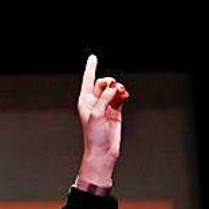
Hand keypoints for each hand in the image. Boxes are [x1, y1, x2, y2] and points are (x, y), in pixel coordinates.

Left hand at [76, 54, 129, 184]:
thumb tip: (113, 86)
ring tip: (122, 93)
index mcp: (84, 101)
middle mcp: (94, 102)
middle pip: (103, 83)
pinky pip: (120, 97)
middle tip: (115, 88)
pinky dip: (123, 94)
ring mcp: (105, 106)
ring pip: (113, 89)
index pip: (88, 80)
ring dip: (118, 89)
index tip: (93, 57)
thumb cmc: (94, 136)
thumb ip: (105, 98)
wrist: (103, 151)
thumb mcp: (97, 114)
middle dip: (110, 82)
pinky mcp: (115, 111)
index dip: (90, 68)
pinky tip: (125, 96)